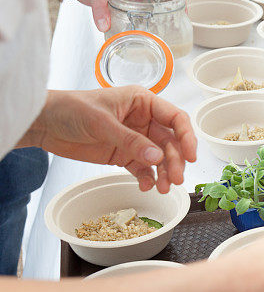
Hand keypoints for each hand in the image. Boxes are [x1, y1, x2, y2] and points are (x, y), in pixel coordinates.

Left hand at [20, 87, 196, 192]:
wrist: (44, 123)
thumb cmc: (70, 109)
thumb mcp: (101, 122)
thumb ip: (130, 140)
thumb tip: (156, 157)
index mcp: (143, 102)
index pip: (175, 118)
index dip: (187, 137)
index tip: (190, 156)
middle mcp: (144, 120)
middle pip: (170, 143)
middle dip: (175, 162)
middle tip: (175, 179)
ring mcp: (135, 139)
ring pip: (159, 158)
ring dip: (164, 173)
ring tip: (164, 188)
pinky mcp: (124, 156)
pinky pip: (143, 169)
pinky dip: (147, 179)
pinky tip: (146, 187)